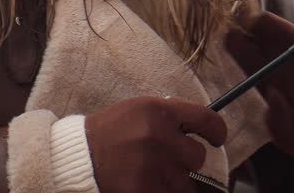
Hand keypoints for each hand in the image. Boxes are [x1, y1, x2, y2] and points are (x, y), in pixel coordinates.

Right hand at [85, 96, 227, 192]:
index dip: (217, 131)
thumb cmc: (109, 131)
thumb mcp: (139, 109)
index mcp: (159, 112)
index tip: (217, 138)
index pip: (206, 119)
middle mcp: (160, 137)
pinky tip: (147, 183)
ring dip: (174, 180)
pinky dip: (163, 191)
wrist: (76, 156)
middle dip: (186, 160)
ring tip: (152, 173)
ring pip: (185, 181)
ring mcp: (153, 166)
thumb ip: (169, 114)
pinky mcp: (145, 190)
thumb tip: (198, 125)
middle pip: (197, 156)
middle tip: (169, 160)